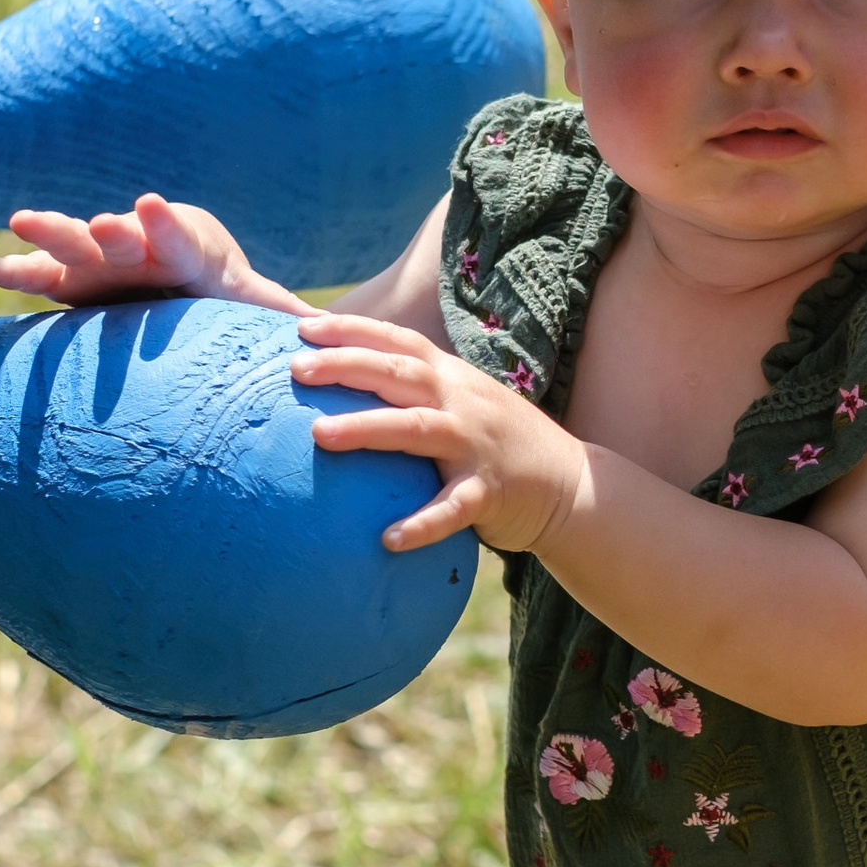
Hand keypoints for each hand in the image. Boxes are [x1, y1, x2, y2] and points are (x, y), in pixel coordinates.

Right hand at [0, 190, 299, 312]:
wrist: (172, 269)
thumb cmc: (215, 285)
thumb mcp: (247, 296)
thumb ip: (277, 310)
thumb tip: (327, 325)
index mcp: (186, 250)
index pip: (178, 234)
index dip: (164, 222)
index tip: (150, 205)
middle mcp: (138, 248)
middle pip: (122, 236)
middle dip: (109, 229)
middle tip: (98, 221)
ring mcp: (100, 262)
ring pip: (73, 246)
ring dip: (49, 235)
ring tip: (20, 221)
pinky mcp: (70, 282)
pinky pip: (38, 277)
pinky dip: (12, 272)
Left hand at [290, 315, 582, 554]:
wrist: (571, 484)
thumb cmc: (498, 444)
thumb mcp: (462, 404)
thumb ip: (416, 393)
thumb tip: (347, 388)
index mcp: (452, 378)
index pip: (397, 341)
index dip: (351, 330)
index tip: (302, 327)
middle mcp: (462, 402)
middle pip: (399, 374)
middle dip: (346, 366)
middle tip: (296, 369)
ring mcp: (477, 445)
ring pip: (416, 429)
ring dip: (368, 429)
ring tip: (320, 435)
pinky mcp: (489, 493)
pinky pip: (451, 509)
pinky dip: (421, 524)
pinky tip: (387, 540)